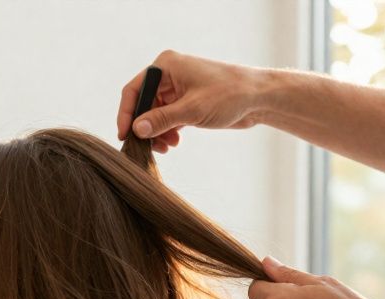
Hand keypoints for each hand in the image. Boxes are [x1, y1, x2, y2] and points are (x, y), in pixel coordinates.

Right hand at [117, 50, 270, 153]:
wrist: (259, 99)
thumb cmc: (230, 94)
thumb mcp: (192, 109)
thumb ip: (161, 120)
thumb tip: (136, 130)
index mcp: (167, 66)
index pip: (134, 90)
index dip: (126, 114)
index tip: (125, 136)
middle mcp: (169, 74)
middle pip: (143, 104)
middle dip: (145, 127)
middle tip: (149, 147)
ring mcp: (178, 88)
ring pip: (154, 114)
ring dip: (157, 132)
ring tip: (167, 146)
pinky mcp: (186, 101)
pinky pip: (166, 118)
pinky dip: (167, 131)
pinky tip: (174, 142)